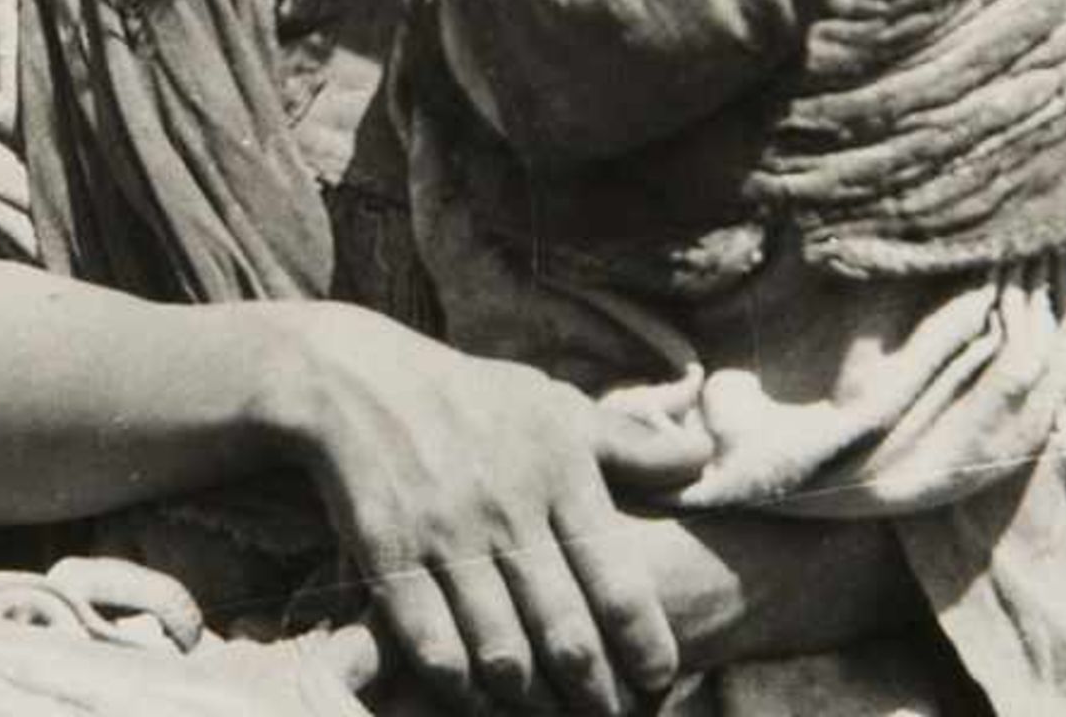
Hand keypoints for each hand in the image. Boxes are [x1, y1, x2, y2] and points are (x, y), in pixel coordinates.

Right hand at [283, 306, 707, 713]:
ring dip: (528, 699)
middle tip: (604, 714)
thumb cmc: (473, 399)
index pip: (619, 583)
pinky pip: (435, 652)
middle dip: (593, 694)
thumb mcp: (555, 406)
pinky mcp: (390, 557)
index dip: (646, 648)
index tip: (660, 680)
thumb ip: (630, 445)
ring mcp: (447, 535)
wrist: (362, 382)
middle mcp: (509, 506)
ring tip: (543, 709)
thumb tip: (703, 461)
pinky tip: (474, 692)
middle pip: (566, 636)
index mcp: (560, 468)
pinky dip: (460, 688)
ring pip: (503, 657)